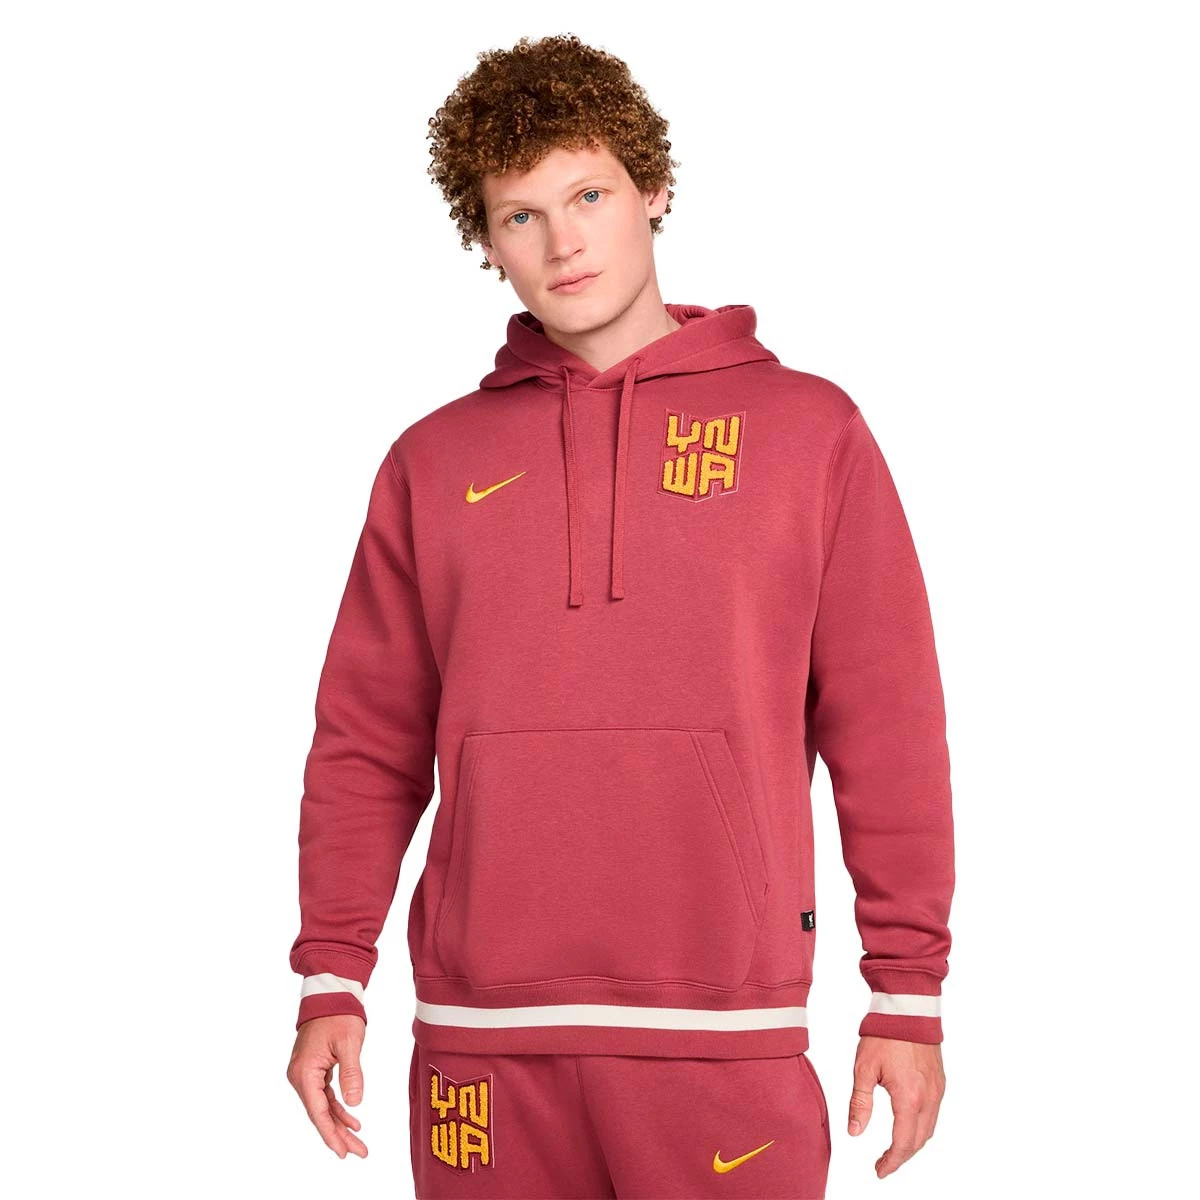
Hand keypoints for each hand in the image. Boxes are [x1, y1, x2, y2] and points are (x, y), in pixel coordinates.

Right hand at [287, 1014, 368, 1157]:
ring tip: (358, 1143)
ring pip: (323, 1107)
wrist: (330, 993)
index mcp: (305, 1072)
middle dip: (338, 1135)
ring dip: (339, 1124)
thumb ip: (351, 1074)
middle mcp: (300, 1076)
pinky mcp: (314, 1069)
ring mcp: (306, 1073)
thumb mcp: (350, 1043)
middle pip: (319, 1114)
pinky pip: (325, 1095)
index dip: (331, 1134)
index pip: (318, 1111)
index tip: (343, 1152)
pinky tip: (352, 1120)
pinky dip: (338, 1108)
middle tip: (359, 1152)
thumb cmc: (338, 1014)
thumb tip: (355, 1103)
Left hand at [847, 1035, 944, 1177]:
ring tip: (895, 1149)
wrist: (907, 1008)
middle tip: (884, 1164)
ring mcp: (937, 1090)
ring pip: (929, 1129)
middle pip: (918, 1140)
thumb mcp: (864, 1069)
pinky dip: (922, 1127)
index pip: (903, 1143)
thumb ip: (860, 1103)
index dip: (892, 1161)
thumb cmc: (884, 1034)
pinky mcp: (940, 1081)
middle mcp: (929, 1098)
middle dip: (902, 1156)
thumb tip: (854, 1133)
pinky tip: (909, 1125)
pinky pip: (935, 1114)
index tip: (879, 1170)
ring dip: (913, 1143)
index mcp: (909, 1098)